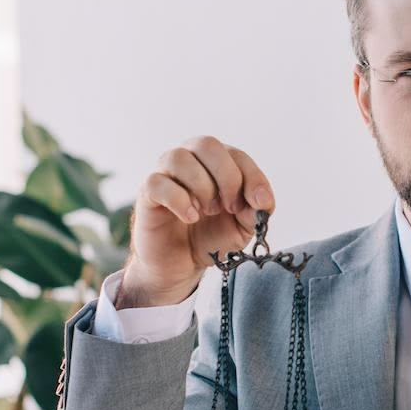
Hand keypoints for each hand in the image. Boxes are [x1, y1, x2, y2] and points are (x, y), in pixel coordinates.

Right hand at [119, 136, 273, 307]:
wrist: (182, 264)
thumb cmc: (211, 236)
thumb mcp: (243, 227)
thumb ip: (256, 210)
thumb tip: (262, 200)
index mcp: (216, 163)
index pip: (237, 155)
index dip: (252, 177)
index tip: (259, 203)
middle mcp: (190, 160)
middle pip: (207, 145)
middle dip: (226, 177)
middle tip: (230, 207)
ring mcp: (166, 174)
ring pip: (180, 158)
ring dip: (202, 186)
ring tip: (207, 211)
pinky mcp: (148, 193)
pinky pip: (158, 182)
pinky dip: (179, 200)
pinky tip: (190, 217)